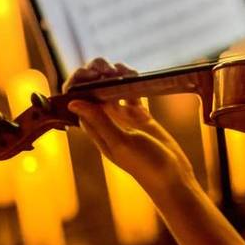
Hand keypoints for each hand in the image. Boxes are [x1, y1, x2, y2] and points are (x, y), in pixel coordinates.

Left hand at [64, 58, 194, 197]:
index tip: (90, 73)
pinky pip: (132, 95)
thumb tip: (73, 102)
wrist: (172, 178)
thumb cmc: (145, 165)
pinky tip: (135, 74)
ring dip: (113, 77)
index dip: (79, 84)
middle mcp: (108, 123)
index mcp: (97, 130)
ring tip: (120, 68)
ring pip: (112, 91)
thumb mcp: (121, 142)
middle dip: (96, 76)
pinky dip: (132, 83)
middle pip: (93, 93)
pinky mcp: (142, 117)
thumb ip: (99, 122)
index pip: (79, 102)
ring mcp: (125, 120)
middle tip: (106, 67)